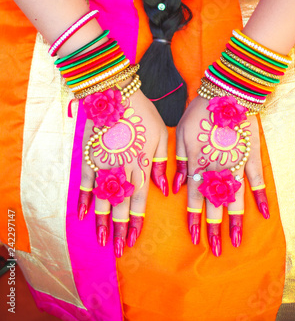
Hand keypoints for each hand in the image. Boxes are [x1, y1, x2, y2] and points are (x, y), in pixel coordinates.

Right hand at [77, 89, 167, 256]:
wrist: (114, 91)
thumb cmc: (142, 111)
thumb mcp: (161, 133)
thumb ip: (162, 162)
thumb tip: (165, 189)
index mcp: (142, 163)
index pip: (139, 199)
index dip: (135, 221)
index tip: (132, 240)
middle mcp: (122, 168)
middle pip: (120, 204)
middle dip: (118, 228)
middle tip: (116, 250)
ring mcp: (104, 162)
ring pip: (103, 198)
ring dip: (102, 220)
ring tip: (100, 240)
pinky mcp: (91, 155)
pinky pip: (86, 181)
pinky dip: (85, 198)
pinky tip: (82, 214)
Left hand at [174, 96, 268, 255]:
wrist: (226, 93)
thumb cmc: (198, 112)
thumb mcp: (180, 134)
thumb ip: (180, 162)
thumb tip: (178, 188)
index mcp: (199, 163)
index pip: (196, 198)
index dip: (195, 219)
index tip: (195, 238)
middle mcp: (219, 168)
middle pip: (217, 204)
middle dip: (215, 229)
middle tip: (217, 250)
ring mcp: (237, 163)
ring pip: (237, 198)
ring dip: (237, 221)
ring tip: (238, 240)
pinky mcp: (251, 154)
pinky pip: (257, 179)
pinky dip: (261, 196)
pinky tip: (265, 212)